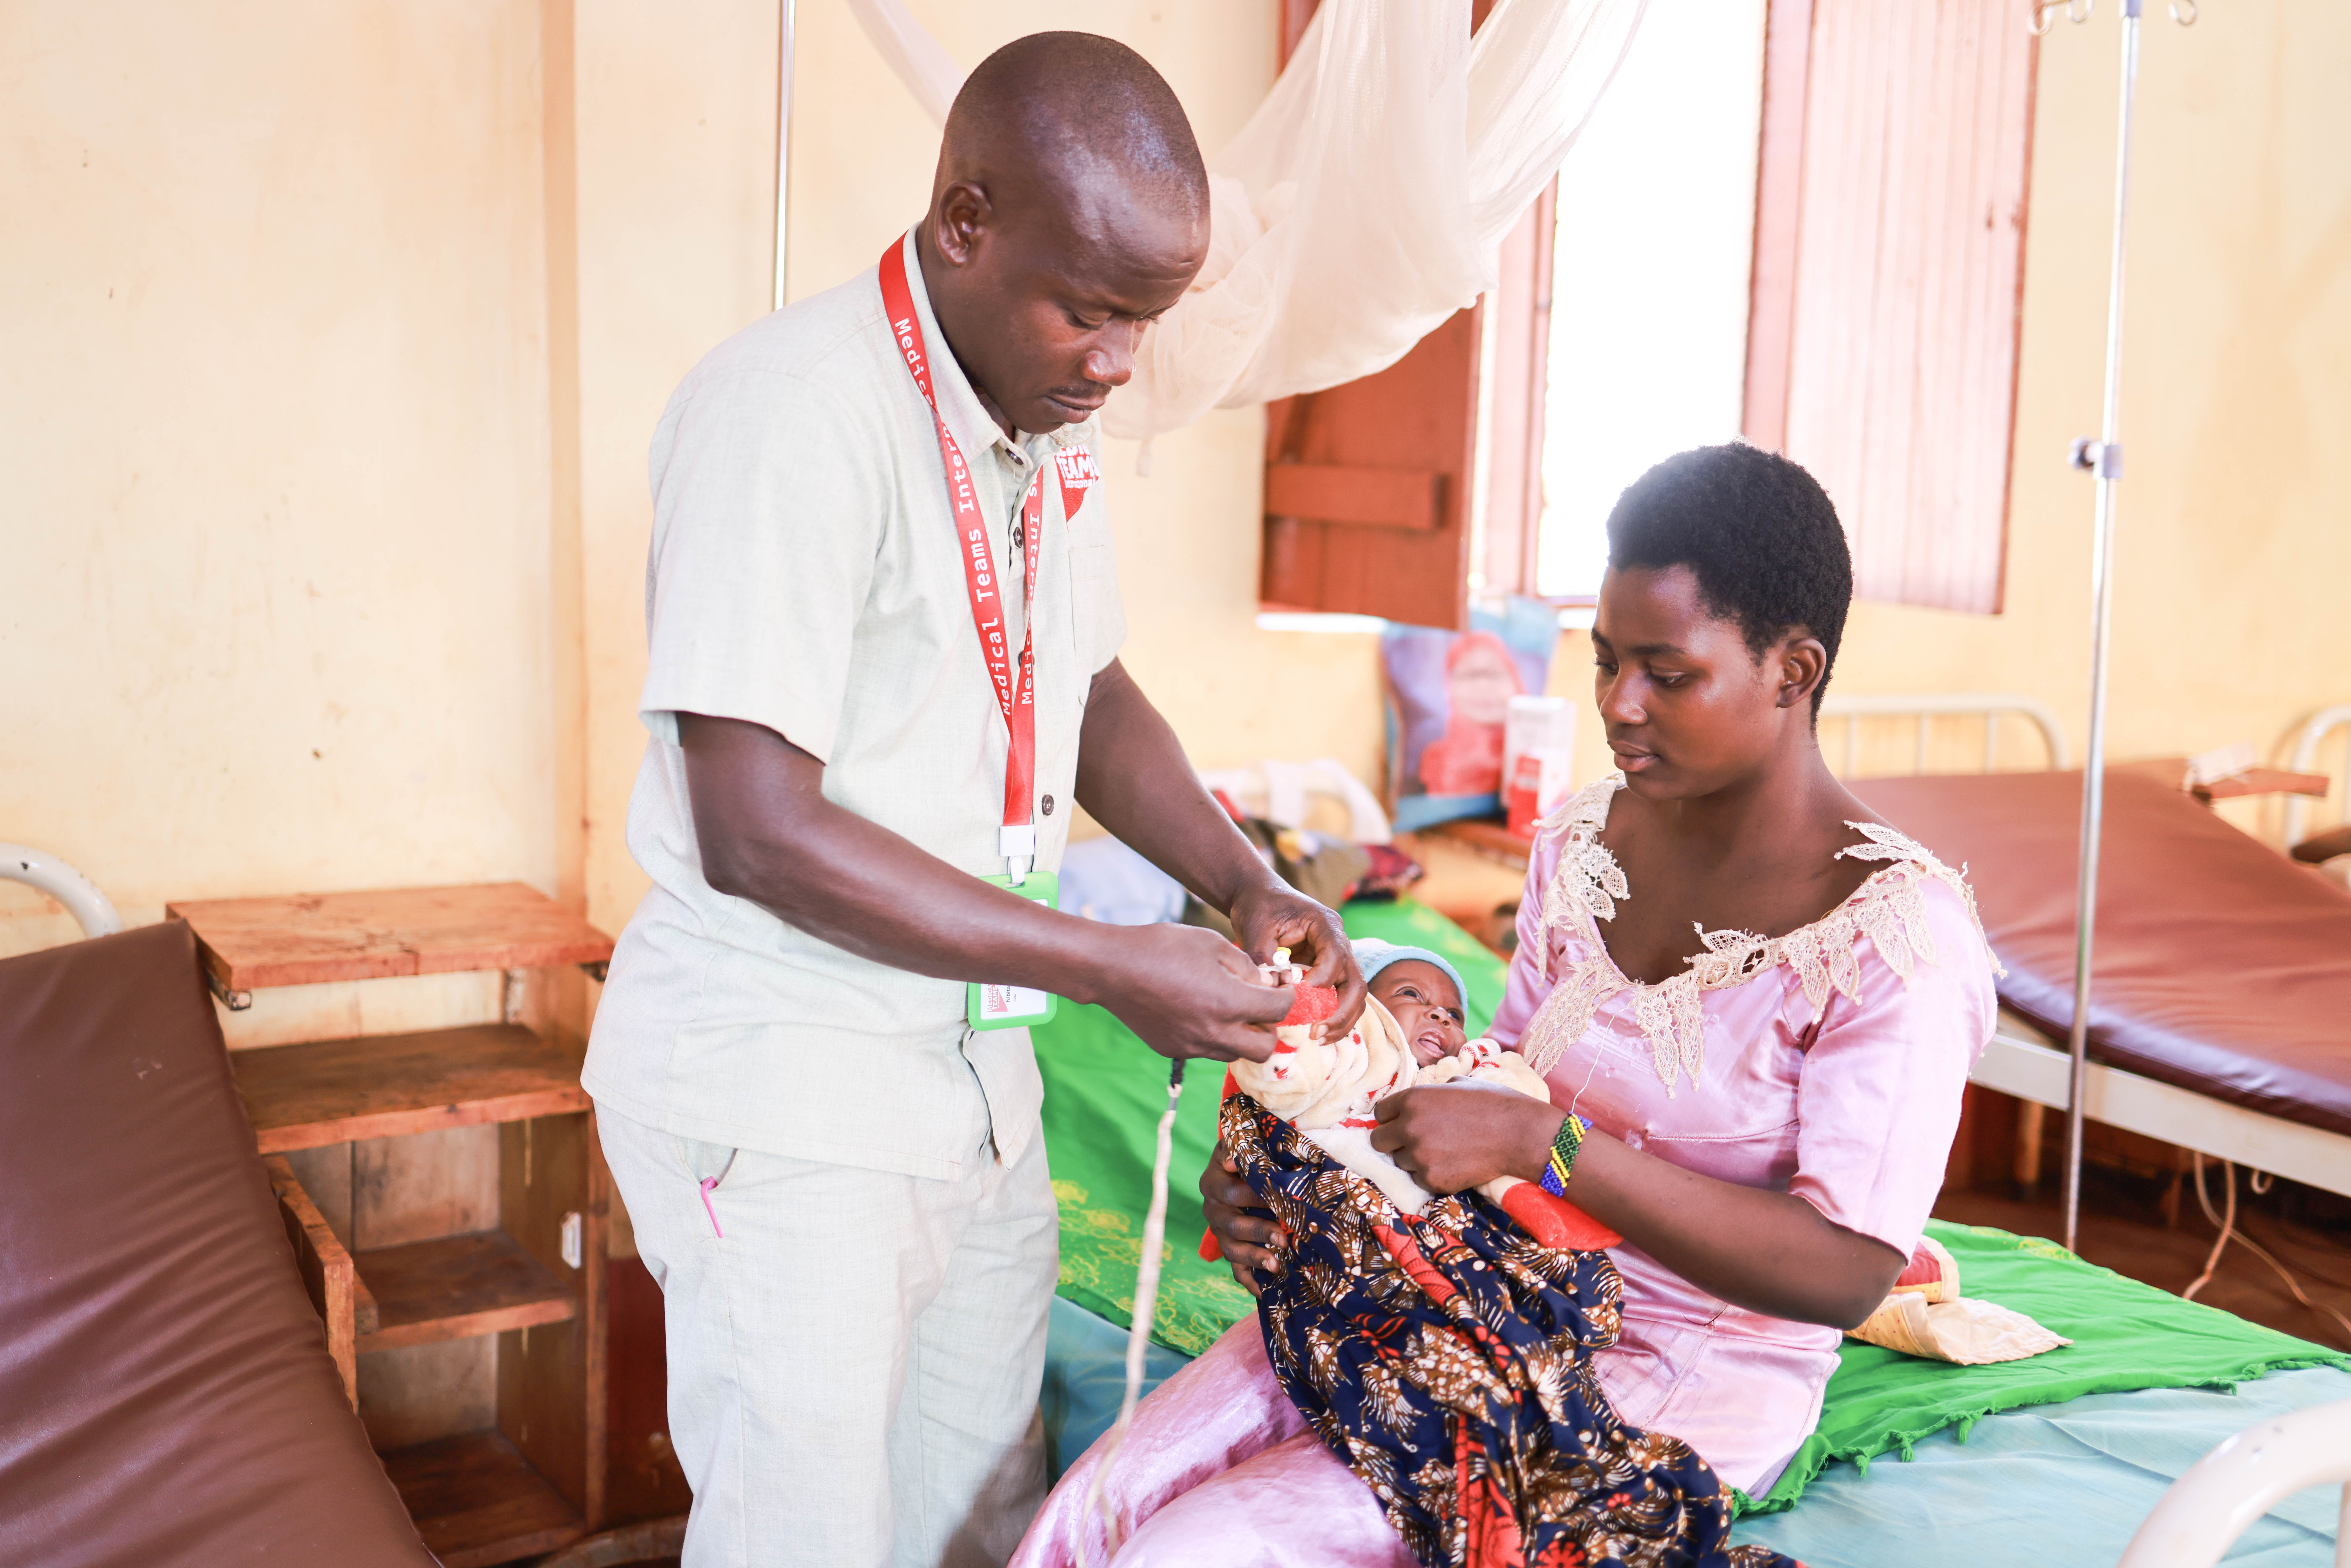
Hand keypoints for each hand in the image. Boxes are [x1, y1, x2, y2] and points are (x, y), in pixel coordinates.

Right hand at [1094, 923, 1289, 1062]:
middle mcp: (1214, 1032)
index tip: (1282, 987)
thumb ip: (1246, 967)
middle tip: (1260, 1006)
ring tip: (1229, 1008)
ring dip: (1242, 1035)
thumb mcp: (1212, 943)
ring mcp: (1192, 1046)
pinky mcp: (1174, 1050)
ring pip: (1234, 1053)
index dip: (1287, 996)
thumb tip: (1265, 984)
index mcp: (1229, 1002)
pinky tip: (1199, 1011)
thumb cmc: (1162, 947)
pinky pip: (1206, 1050)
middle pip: (1264, 1048)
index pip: (1279, 1011)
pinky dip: (1213, 1036)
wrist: (1112, 968)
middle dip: (1269, 1027)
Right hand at [1199, 1138, 1284, 1294]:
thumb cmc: (1247, 1156)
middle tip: (1283, 1237)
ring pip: (1231, 1250)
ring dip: (1254, 1257)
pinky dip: (1249, 1281)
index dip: (1253, 1197)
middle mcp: (1212, 1210)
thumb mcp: (1242, 1145)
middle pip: (1231, 1225)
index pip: (1230, 1192)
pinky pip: (1236, 1270)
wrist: (1237, 1170)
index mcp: (1212, 1182)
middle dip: (1258, 1232)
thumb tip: (1232, 1161)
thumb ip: (1239, 1148)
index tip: (1277, 1200)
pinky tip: (1264, 1292)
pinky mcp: (1230, 1249)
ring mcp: (1219, 1232)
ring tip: (1276, 1265)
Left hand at [1227, 883, 1363, 1040]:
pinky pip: (1339, 997)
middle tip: (1317, 1033)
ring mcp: (1336, 958)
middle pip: (1355, 982)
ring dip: (1341, 1019)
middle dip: (1341, 1012)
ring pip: (1353, 994)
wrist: (1259, 897)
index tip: (1298, 995)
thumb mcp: (1256, 927)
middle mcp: (1339, 943)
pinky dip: (1332, 1016)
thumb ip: (1264, 956)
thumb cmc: (1259, 907)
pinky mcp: (1327, 971)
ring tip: (1318, 1038)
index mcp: (1326, 925)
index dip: (1321, 981)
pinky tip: (1316, 1031)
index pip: (1336, 957)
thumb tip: (1273, 988)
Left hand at [1369, 1084, 1562, 1194]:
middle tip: (1415, 1142)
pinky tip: (1452, 1165)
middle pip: (1379, 1140)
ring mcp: (1419, 1155)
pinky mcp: (1432, 1180)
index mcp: (1413, 1099)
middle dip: (1394, 1141)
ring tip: (1442, 1152)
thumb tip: (1426, 1097)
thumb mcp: (1459, 1083)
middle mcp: (1409, 1126)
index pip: (1380, 1113)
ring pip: (1400, 1161)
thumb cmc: (1494, 1103)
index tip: (1402, 1122)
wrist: (1519, 1134)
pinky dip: (1430, 1175)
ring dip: (1414, 1159)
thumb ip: (1434, 1091)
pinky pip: (1418, 1180)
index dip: (1391, 1118)